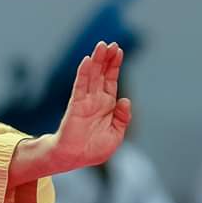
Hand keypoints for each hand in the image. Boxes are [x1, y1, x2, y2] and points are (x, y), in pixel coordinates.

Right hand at [52, 41, 131, 169]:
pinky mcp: (76, 105)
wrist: (75, 159)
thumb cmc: (93, 149)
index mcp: (107, 105)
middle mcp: (96, 99)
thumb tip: (125, 99)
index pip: (111, 80)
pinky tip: (87, 61)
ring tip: (101, 46)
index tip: (118, 50)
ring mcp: (85, 101)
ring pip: (91, 76)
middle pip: (101, 74)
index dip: (114, 65)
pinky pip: (80, 86)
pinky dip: (83, 73)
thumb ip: (122, 118)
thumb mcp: (116, 135)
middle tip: (110, 43)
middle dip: (106, 58)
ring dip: (96, 61)